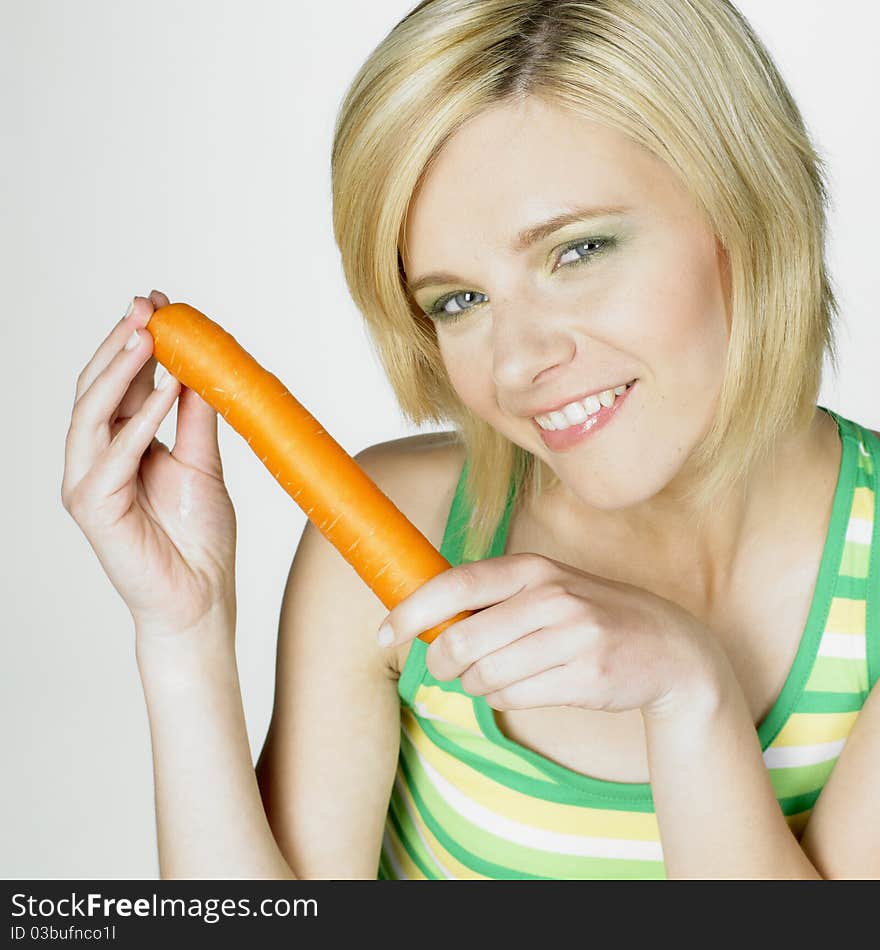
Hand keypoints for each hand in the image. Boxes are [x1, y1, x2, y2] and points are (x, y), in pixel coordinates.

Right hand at [61, 290, 237, 642]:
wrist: (201, 597)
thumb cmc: (199, 536)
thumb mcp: (202, 462)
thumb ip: (196, 416)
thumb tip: (201, 365)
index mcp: (122, 443)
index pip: (121, 382)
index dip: (138, 342)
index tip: (160, 304)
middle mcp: (97, 457)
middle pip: (97, 387)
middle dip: (121, 344)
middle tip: (147, 307)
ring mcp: (89, 481)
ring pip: (91, 413)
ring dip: (120, 371)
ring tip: (150, 336)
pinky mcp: (92, 508)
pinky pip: (112, 456)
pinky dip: (138, 422)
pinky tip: (167, 391)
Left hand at [377, 552, 728, 717]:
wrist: (669, 647)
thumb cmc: (588, 616)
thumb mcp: (545, 589)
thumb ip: (490, 599)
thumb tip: (423, 622)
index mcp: (532, 568)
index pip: (454, 586)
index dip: (411, 611)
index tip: (384, 633)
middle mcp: (550, 596)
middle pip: (461, 642)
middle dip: (443, 663)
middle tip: (448, 668)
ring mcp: (572, 636)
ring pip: (484, 676)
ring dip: (476, 685)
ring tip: (498, 675)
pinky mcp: (586, 676)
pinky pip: (513, 698)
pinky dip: (505, 698)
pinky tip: (527, 685)